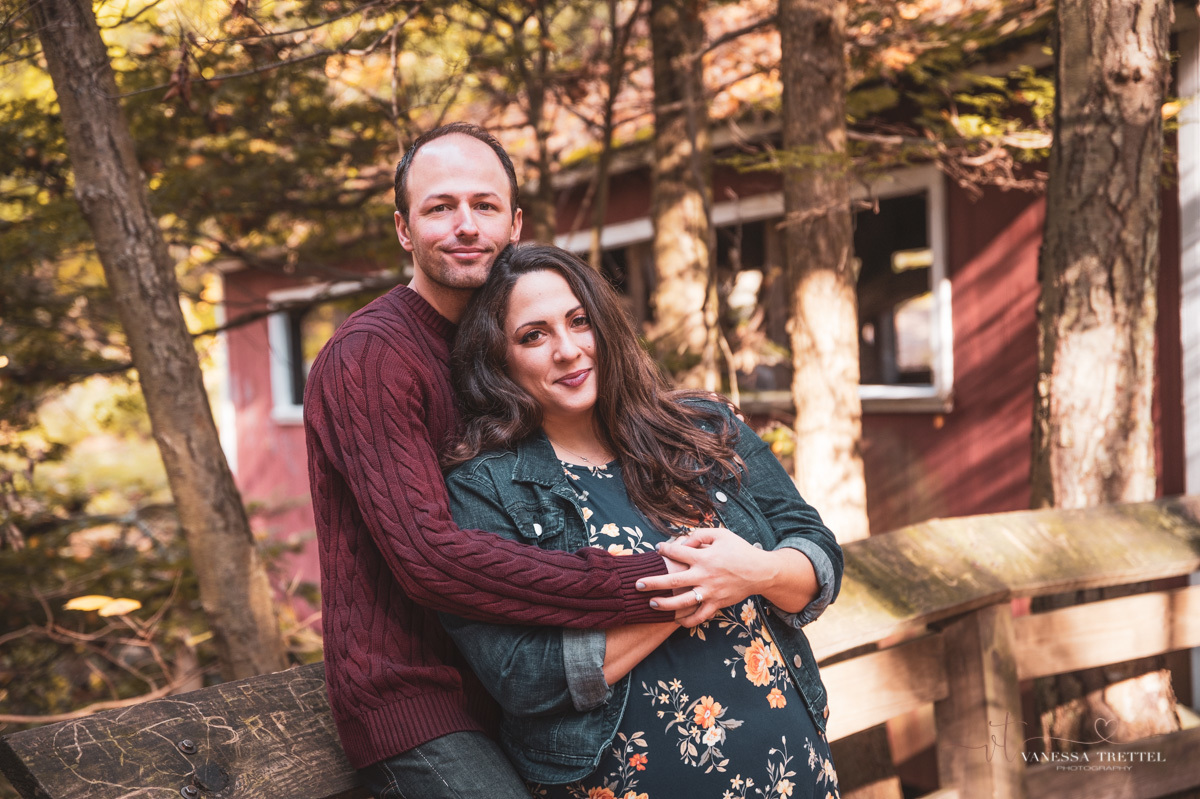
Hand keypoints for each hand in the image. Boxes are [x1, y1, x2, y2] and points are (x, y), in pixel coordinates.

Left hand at [639, 528, 771, 626]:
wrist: (761, 571)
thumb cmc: (739, 550)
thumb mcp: (721, 534)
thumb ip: (700, 534)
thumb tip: (683, 540)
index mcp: (704, 557)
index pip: (677, 552)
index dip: (664, 549)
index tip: (657, 548)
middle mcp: (705, 576)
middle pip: (673, 581)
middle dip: (653, 582)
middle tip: (637, 584)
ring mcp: (710, 592)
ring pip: (683, 602)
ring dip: (665, 604)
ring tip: (651, 603)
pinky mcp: (717, 604)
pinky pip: (700, 616)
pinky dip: (688, 621)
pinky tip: (676, 621)